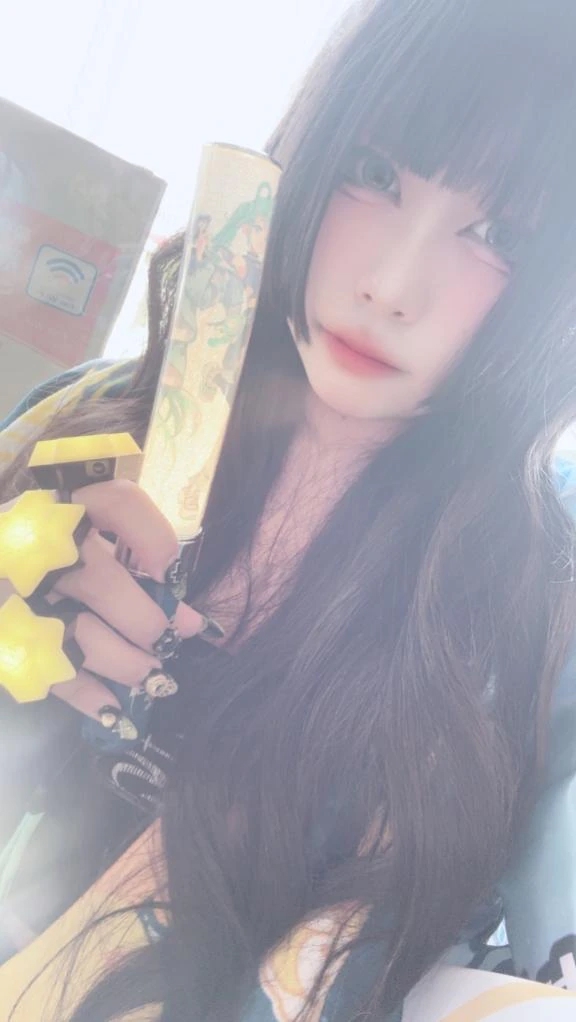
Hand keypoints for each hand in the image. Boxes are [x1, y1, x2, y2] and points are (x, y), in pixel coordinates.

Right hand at [0, 480, 208, 723]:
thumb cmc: (45, 561)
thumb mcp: (85, 545)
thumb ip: (136, 570)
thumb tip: (192, 624)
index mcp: (61, 512)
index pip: (115, 503)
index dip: (152, 538)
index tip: (171, 573)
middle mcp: (36, 549)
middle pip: (104, 582)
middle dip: (149, 622)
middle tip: (168, 640)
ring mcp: (17, 599)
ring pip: (83, 634)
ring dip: (130, 664)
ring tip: (152, 676)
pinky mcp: (9, 643)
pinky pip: (55, 677)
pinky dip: (91, 697)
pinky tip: (116, 711)